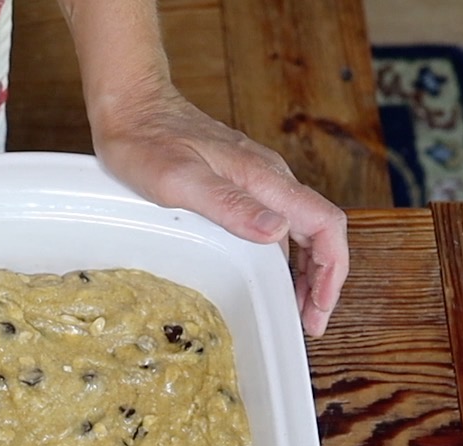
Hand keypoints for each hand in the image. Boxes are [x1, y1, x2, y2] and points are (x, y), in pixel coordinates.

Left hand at [89, 86, 349, 336]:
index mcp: (265, 180)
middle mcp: (269, 179)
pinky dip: (280, 257)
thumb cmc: (147, 141)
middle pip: (319, 233)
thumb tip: (277, 231)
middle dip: (321, 281)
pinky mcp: (238, 182)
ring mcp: (256, 180)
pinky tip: (264, 276)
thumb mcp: (180, 180)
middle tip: (308, 323)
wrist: (131, 105)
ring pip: (298, 231)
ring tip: (292, 310)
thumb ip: (229, 204)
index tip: (319, 309)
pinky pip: (275, 223)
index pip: (325, 225)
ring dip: (303, 272)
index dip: (331, 271)